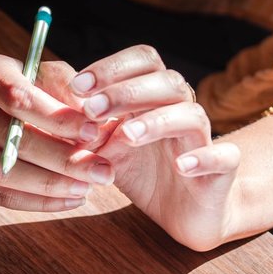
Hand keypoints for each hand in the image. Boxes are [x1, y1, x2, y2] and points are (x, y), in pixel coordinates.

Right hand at [0, 52, 113, 210]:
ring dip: (49, 185)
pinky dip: (38, 202)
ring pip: (1, 172)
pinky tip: (71, 200)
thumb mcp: (49, 76)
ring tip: (87, 188)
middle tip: (102, 171)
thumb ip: (71, 92)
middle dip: (62, 159)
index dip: (58, 119)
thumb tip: (96, 120)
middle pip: (12, 139)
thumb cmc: (29, 88)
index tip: (94, 132)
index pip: (19, 98)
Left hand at [68, 45, 243, 252]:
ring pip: (191, 114)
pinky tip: (181, 166)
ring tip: (127, 136)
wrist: (185, 212)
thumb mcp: (104, 150)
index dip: (111, 67)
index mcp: (154, 97)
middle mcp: (181, 109)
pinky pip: (223, 156)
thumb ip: (83, 131)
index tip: (77, 87)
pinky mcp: (222, 170)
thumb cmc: (143, 172)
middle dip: (126, 91)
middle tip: (91, 109)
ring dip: (156, 121)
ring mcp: (203, 138)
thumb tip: (48, 113)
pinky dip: (203, 157)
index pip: (143, 61)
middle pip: (166, 81)